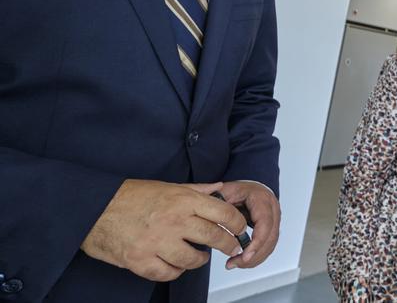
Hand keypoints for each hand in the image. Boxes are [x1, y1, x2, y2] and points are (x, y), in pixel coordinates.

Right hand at [81, 180, 245, 281]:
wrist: (93, 209)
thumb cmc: (129, 196)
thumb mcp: (166, 187)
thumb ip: (196, 190)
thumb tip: (219, 189)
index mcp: (182, 200)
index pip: (223, 213)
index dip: (237, 223)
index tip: (240, 228)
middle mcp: (173, 221)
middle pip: (214, 238)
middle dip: (228, 244)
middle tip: (231, 247)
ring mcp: (156, 242)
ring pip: (193, 260)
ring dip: (200, 260)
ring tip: (199, 256)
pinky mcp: (140, 260)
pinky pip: (168, 273)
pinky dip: (175, 271)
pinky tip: (175, 264)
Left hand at [215, 180, 280, 268]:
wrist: (247, 190)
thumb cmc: (237, 190)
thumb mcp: (225, 192)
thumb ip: (219, 204)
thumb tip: (210, 218)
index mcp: (262, 199)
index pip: (265, 223)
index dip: (257, 242)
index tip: (245, 255)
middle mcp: (272, 209)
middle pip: (270, 237)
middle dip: (254, 255)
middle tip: (235, 263)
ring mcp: (274, 220)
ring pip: (271, 244)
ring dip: (254, 258)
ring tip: (235, 263)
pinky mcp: (272, 229)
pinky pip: (268, 246)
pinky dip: (256, 256)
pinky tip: (242, 261)